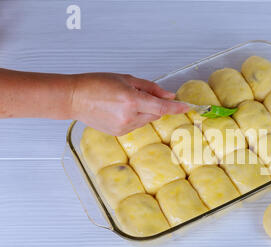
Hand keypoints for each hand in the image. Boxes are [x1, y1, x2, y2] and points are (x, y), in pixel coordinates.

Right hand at [70, 73, 188, 135]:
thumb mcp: (126, 79)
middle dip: (156, 105)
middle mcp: (129, 116)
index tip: (186, 107)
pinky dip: (135, 117)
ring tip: (124, 101)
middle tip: (143, 95)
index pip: (161, 107)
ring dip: (144, 111)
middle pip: (155, 113)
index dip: (176, 107)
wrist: (74, 98)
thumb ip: (151, 88)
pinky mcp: (119, 133)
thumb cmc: (95, 84)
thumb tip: (169, 95)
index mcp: (131, 100)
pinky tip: (119, 110)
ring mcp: (124, 127)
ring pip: (146, 119)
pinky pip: (136, 125)